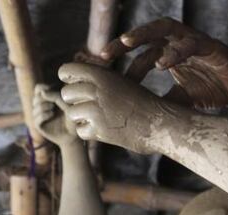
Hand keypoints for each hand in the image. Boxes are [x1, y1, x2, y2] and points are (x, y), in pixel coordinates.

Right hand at [33, 83, 78, 146]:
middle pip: (36, 97)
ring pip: (35, 107)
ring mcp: (40, 117)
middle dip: (43, 98)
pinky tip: (51, 114)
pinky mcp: (40, 126)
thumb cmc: (72, 118)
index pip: (38, 89)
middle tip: (53, 103)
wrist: (74, 134)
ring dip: (43, 106)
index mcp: (48, 100)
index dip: (42, 88)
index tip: (49, 89)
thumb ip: (56, 96)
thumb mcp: (67, 105)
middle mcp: (42, 107)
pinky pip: (36, 118)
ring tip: (53, 109)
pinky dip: (43, 114)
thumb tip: (42, 92)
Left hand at [58, 62, 181, 154]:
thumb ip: (99, 81)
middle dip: (74, 100)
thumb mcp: (122, 82)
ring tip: (97, 118)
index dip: (68, 78)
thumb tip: (71, 81)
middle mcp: (96, 90)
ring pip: (71, 113)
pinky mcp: (99, 130)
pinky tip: (102, 130)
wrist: (161, 123)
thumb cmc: (145, 103)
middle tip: (88, 105)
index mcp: (101, 74)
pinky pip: (80, 131)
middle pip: (66, 93)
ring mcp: (96, 111)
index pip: (66, 71)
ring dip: (81, 117)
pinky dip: (89, 132)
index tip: (73, 84)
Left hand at [101, 17, 227, 108]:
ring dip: (145, 34)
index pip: (140, 52)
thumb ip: (162, 103)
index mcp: (169, 53)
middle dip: (125, 41)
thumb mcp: (182, 99)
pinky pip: (192, 44)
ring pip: (166, 29)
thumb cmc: (212, 89)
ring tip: (127, 42)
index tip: (102, 72)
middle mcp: (179, 43)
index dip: (122, 61)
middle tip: (104, 52)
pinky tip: (162, 62)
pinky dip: (176, 51)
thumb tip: (137, 122)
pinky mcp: (213, 47)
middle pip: (147, 34)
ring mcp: (196, 42)